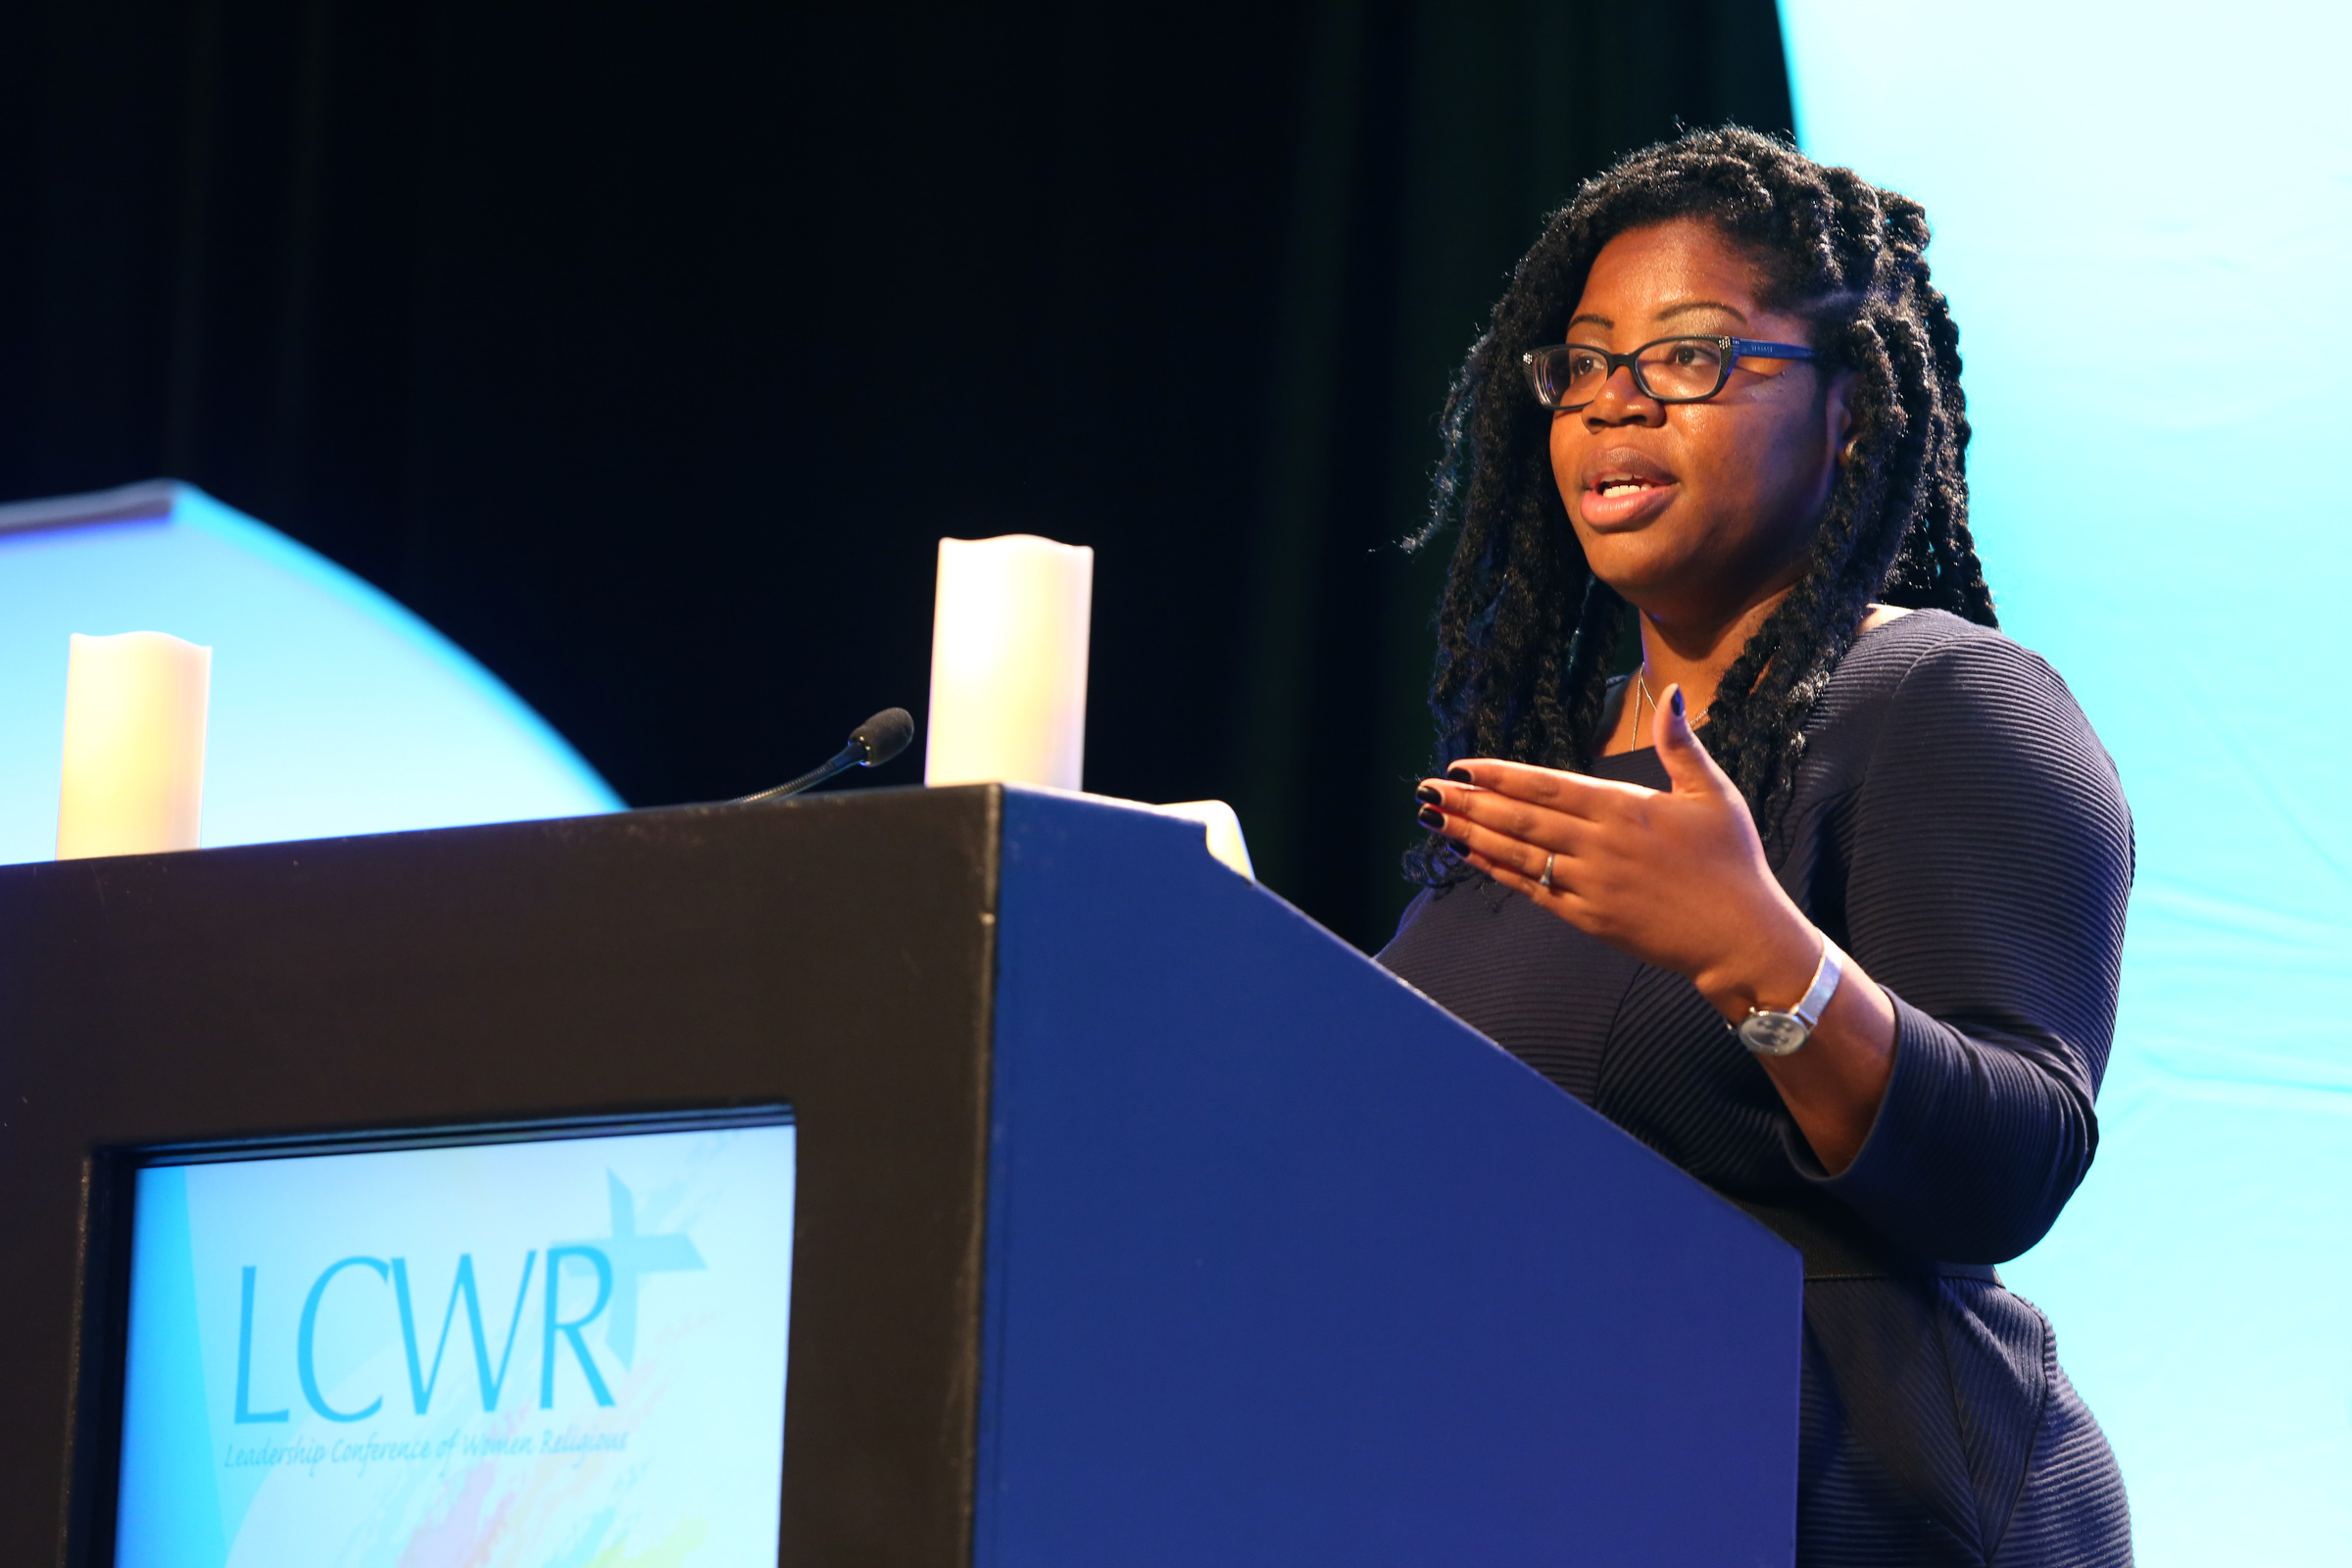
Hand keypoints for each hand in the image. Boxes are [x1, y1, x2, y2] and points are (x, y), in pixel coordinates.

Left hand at [1417, 684, 1816, 1018]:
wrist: (1742, 938)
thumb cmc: (1733, 863)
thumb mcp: (1714, 794)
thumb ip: (1682, 745)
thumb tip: (1672, 697)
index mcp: (1625, 810)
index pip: (1547, 787)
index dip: (1500, 776)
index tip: (1462, 767)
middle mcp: (1599, 846)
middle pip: (1520, 819)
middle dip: (1469, 803)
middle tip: (1426, 791)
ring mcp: (1590, 886)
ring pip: (1518, 855)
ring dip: (1471, 836)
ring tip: (1433, 820)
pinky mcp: (1589, 919)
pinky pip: (1531, 890)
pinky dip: (1497, 872)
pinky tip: (1469, 857)